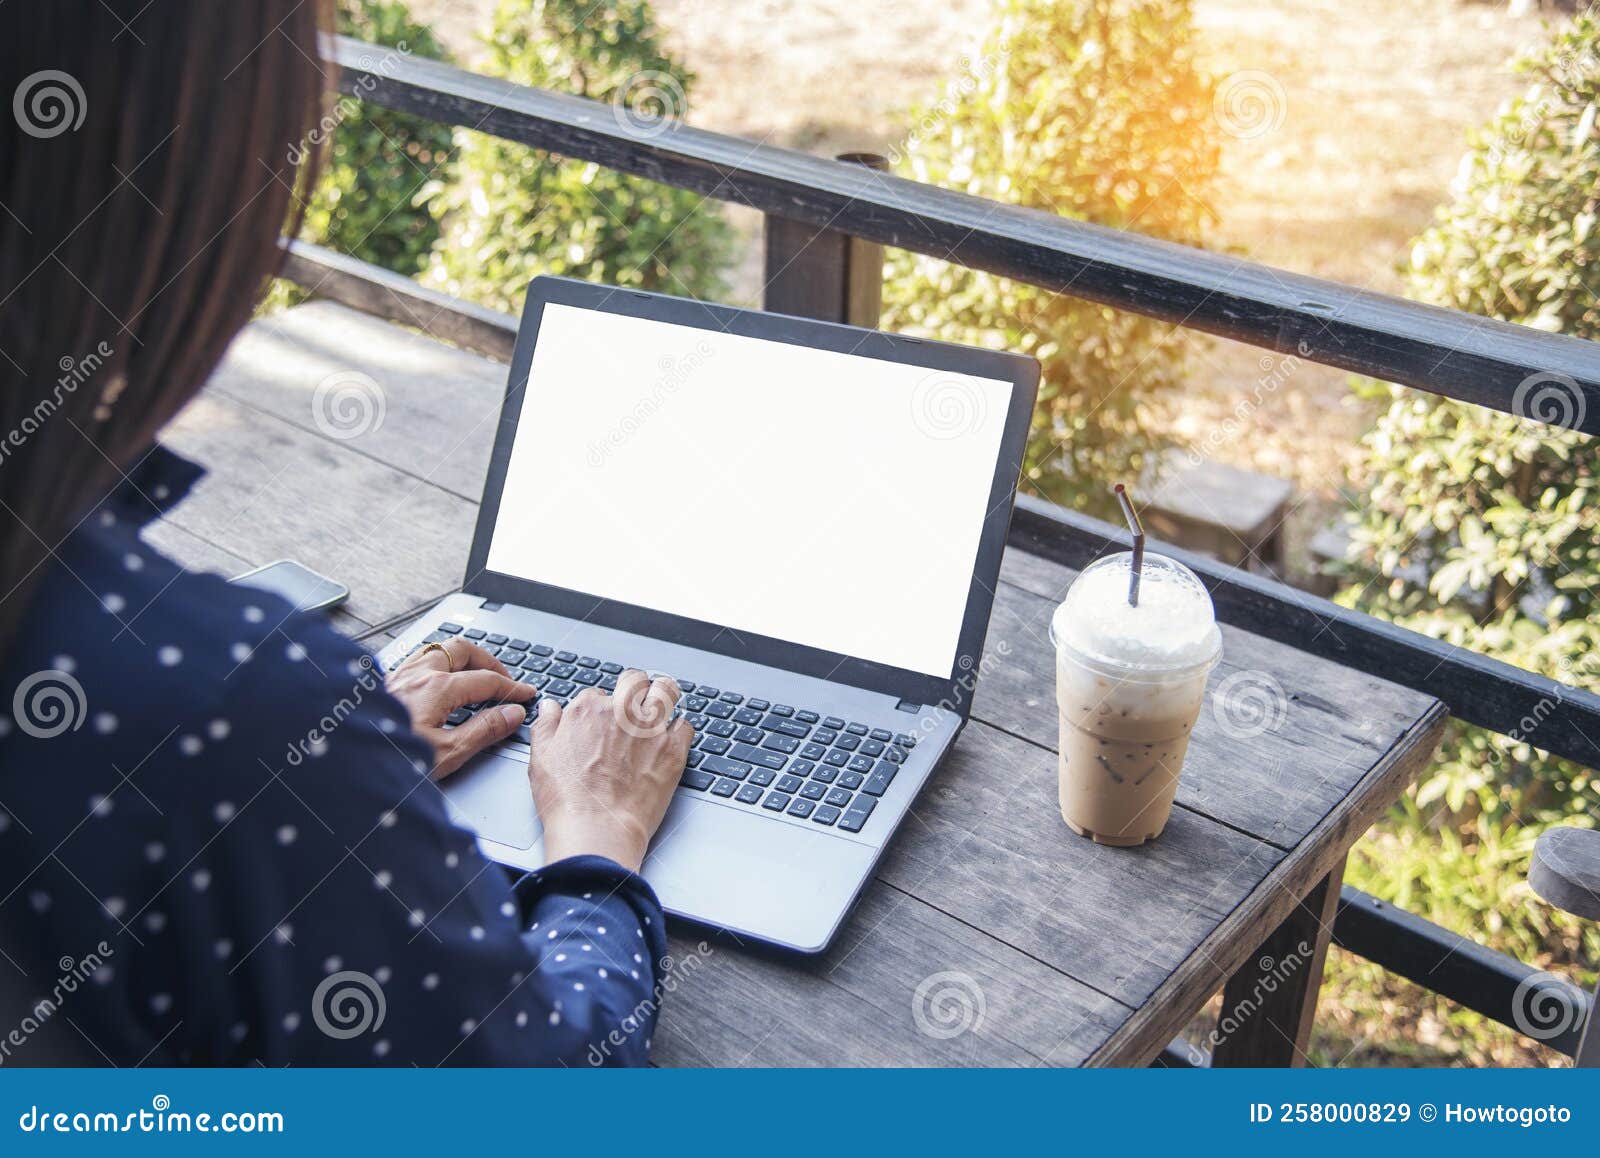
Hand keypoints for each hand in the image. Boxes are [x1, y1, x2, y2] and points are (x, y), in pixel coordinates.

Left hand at [386, 638, 536, 779]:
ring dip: (462, 658)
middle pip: (464, 649)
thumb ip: (483, 730)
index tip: (525, 694)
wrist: (342, 763)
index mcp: (437, 688)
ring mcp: (398, 674)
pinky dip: (439, 664)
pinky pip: (418, 659)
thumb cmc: (388, 760)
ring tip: (475, 674)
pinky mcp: (384, 681)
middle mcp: (417, 674)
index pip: (487, 680)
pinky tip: (439, 681)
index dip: (512, 687)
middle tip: (504, 679)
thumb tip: (511, 714)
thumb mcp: (446, 753)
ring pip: (438, 649)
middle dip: (489, 661)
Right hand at [528, 672, 690, 871]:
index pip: (598, 693)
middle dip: (634, 687)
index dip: (600, 706)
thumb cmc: (567, 800)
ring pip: (665, 691)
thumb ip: (546, 726)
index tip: (602, 720)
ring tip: (662, 701)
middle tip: (635, 700)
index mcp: (588, 710)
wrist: (597, 828)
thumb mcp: (541, 758)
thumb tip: (550, 707)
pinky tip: (674, 736)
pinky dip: (680, 728)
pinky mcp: (673, 750)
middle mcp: (621, 712)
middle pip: (634, 680)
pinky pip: (686, 725)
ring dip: (663, 694)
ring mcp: (651, 729)